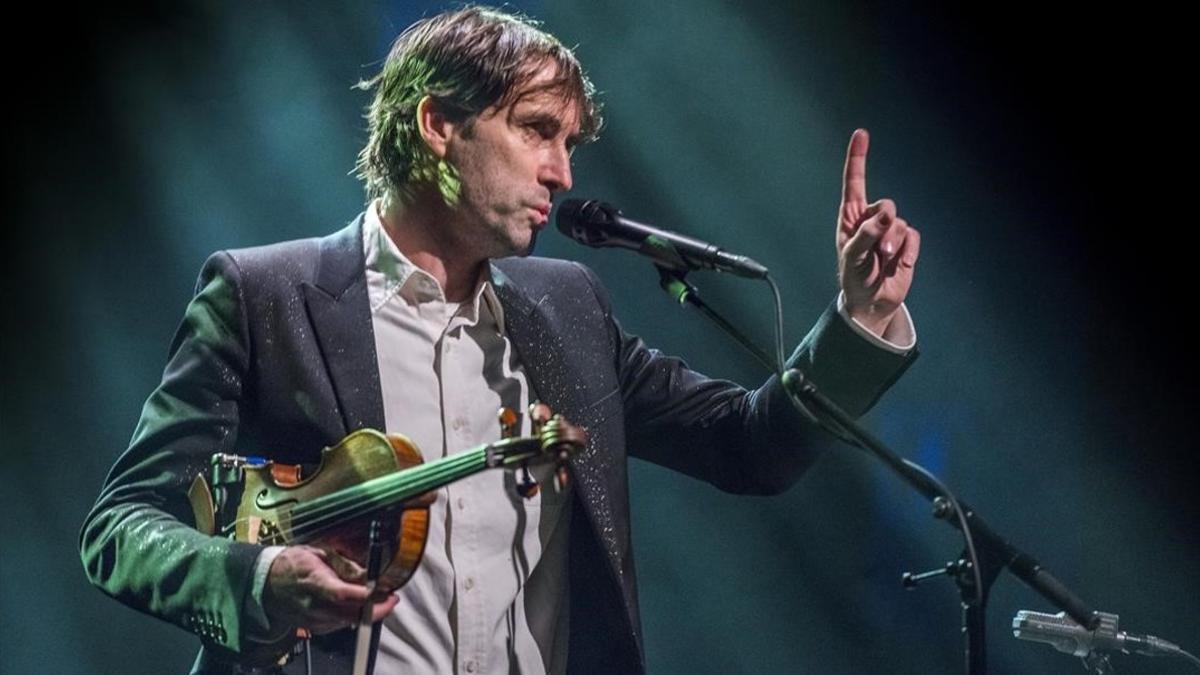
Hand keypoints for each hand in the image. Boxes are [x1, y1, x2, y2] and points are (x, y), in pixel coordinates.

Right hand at [262, 545, 398, 633]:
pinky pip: (340, 624)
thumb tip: (369, 572)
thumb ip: (345, 564)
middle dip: (376, 610)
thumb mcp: (319, 552)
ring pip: (348, 622)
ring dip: (367, 613)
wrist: (266, 582)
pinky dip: (353, 616)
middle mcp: (313, 604)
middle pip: (351, 614)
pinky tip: (357, 604)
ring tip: (378, 598)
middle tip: (392, 599)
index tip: (386, 592)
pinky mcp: (315, 627)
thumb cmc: (293, 563)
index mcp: (313, 580)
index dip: (366, 596)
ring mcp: (313, 619)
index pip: (342, 594)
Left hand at [837, 129, 920, 337]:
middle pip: (886, 204)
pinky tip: (899, 265)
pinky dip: (908, 252)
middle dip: (885, 224)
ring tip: (884, 261)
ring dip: (894, 244)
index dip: (858, 157)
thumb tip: (886, 214)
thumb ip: (866, 234)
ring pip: (900, 223)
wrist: (871, 302)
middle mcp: (871, 219)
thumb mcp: (852, 257)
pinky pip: (913, 237)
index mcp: (851, 217)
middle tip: (880, 250)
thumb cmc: (854, 277)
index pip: (854, 182)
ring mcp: (890, 231)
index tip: (861, 134)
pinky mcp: (906, 243)